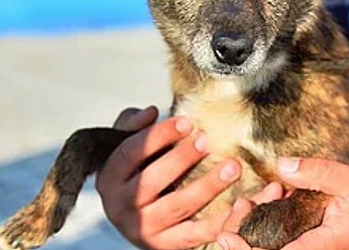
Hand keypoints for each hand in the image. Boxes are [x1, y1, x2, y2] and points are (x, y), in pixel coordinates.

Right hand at [94, 105, 243, 249]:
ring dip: (207, 186)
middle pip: (152, 181)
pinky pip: (195, 234)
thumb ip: (133, 125)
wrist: (133, 215)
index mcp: (109, 179)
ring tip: (232, 166)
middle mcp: (121, 207)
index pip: (130, 153)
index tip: (187, 121)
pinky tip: (239, 203)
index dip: (159, 135)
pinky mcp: (164, 245)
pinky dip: (218, 222)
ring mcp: (143, 229)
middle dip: (182, 159)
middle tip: (207, 140)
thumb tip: (151, 112)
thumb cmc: (134, 171)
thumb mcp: (125, 144)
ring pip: (177, 206)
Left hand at [216, 157, 348, 249]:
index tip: (226, 235)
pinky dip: (257, 224)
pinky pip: (265, 244)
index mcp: (315, 249)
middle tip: (241, 203)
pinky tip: (267, 200)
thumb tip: (282, 164)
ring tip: (250, 200)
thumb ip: (320, 172)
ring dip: (246, 227)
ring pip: (258, 249)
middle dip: (239, 233)